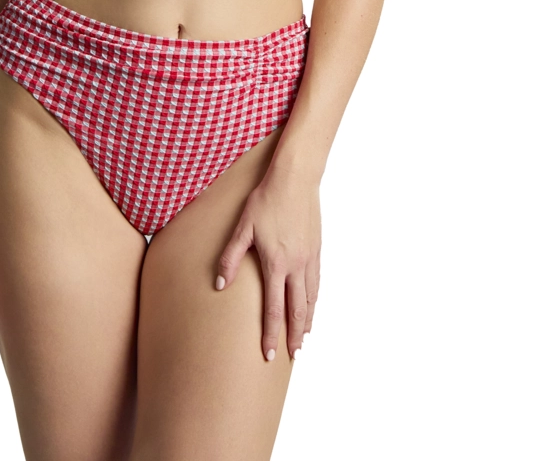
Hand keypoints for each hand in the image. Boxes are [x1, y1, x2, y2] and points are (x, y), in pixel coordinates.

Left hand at [214, 166, 320, 362]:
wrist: (295, 179)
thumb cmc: (266, 200)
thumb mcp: (243, 227)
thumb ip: (231, 256)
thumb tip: (219, 283)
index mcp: (276, 263)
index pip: (274, 308)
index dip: (271, 333)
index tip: (269, 354)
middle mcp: (296, 266)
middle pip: (297, 310)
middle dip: (294, 336)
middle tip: (291, 356)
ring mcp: (309, 258)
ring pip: (311, 299)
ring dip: (306, 322)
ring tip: (303, 340)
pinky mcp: (317, 250)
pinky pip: (317, 284)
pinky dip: (315, 302)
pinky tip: (311, 308)